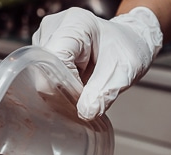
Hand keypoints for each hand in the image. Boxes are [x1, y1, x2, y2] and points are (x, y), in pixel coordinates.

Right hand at [32, 6, 162, 119]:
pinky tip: (77, 83)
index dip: (65, 85)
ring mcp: (46, 37)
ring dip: (61, 88)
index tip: (82, 100)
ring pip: (42, 75)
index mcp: (74, 24)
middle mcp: (54, 27)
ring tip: (84, 87)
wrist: (128, 43)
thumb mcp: (123, 73)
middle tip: (85, 99)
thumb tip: (86, 113)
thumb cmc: (127, 50)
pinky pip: (44, 75)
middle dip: (63, 89)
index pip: (55, 61)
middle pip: (44, 68)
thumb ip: (104, 92)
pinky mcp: (45, 50)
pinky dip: (60, 85)